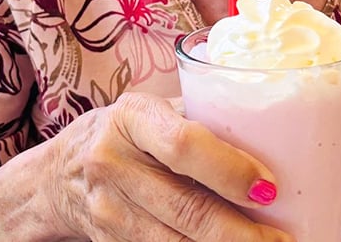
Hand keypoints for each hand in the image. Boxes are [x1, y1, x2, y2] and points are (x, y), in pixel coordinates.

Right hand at [44, 91, 292, 240]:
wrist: (57, 174)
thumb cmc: (125, 132)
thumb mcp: (152, 111)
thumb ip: (198, 116)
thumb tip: (270, 130)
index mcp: (132, 117)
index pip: (183, 144)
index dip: (229, 169)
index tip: (268, 187)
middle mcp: (113, 162)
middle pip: (186, 207)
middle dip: (241, 232)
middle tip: (282, 240)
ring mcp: (108, 209)